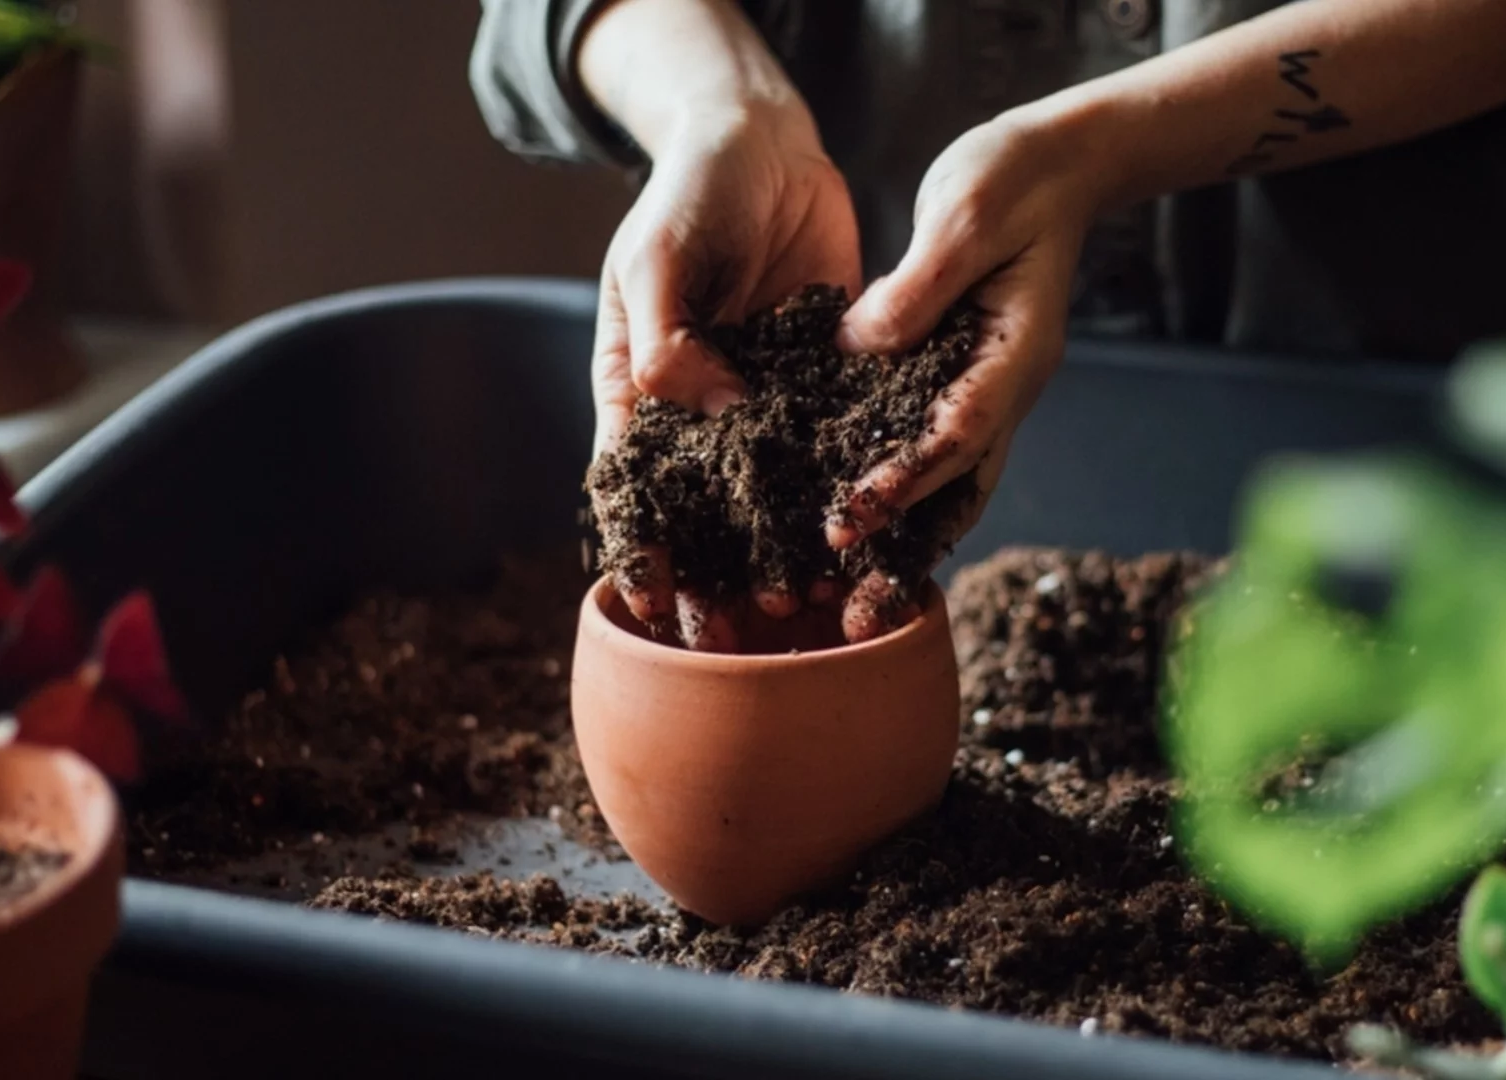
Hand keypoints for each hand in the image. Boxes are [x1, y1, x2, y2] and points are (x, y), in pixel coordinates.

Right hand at [590, 105, 861, 650]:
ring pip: (773, 494)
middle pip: (704, 510)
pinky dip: (845, 493)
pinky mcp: (824, 380)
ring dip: (785, 552)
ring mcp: (764, 398)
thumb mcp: (659, 255)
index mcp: (640, 386)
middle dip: (718, 576)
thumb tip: (706, 410)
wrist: (765, 142)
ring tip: (809, 608)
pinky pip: (834, 447)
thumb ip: (667, 334)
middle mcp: (702, 406)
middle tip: (742, 634)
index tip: (655, 606)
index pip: (634, 485)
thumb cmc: (689, 191)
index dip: (642, 548)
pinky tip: (870, 539)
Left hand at [830, 110, 1102, 641]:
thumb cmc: (1013, 178)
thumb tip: (861, 347)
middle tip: (850, 611)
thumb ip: (918, 284)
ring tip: (846, 600)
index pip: (958, 433)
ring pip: (946, 487)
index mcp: (1014, 353)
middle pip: (956, 489)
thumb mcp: (964, 214)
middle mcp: (1004, 388)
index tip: (848, 518)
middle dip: (903, 549)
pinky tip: (848, 532)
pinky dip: (896, 498)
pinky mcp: (956, 380)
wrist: (1054, 164)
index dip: (903, 480)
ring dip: (901, 544)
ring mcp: (985, 390)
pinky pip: (927, 453)